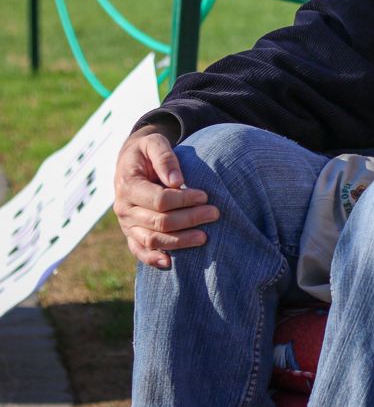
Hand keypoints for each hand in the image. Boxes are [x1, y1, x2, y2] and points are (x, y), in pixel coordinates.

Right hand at [112, 123, 219, 268]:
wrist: (131, 162)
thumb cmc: (147, 151)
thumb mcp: (154, 143)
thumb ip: (165, 158)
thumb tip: (177, 181)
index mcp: (128, 185)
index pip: (159, 200)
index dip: (184, 200)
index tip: (205, 196)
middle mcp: (124, 208)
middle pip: (159, 222)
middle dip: (190, 219)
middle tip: (215, 213)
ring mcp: (126, 224)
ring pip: (152, 239)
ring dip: (180, 241)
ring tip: (205, 237)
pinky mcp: (131, 233)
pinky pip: (139, 251)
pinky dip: (153, 259)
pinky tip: (170, 263)